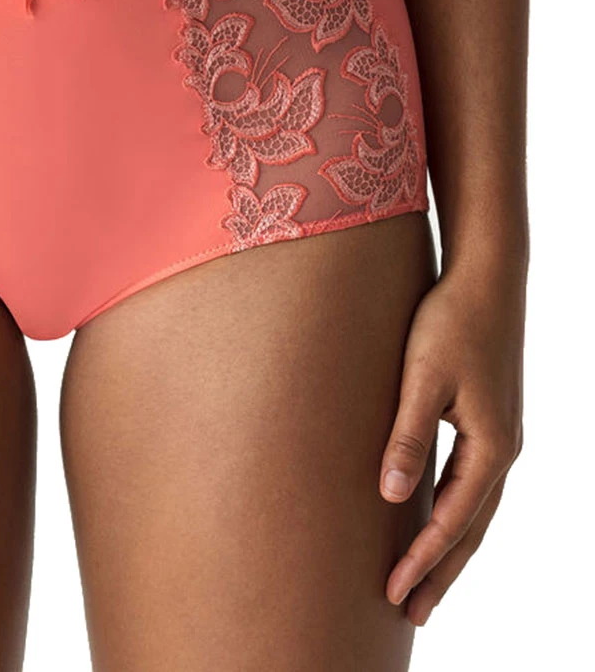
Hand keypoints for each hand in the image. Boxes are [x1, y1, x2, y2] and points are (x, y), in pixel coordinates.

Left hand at [379, 260, 524, 625]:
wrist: (486, 278)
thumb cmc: (449, 322)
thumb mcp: (422, 378)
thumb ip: (407, 436)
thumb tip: (391, 496)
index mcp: (491, 446)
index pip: (453, 520)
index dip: (423, 559)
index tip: (394, 594)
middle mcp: (503, 450)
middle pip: (471, 529)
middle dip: (440, 573)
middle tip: (410, 615)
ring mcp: (500, 438)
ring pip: (474, 511)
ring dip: (448, 550)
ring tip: (421, 586)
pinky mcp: (488, 424)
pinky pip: (471, 486)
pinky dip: (454, 516)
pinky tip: (434, 524)